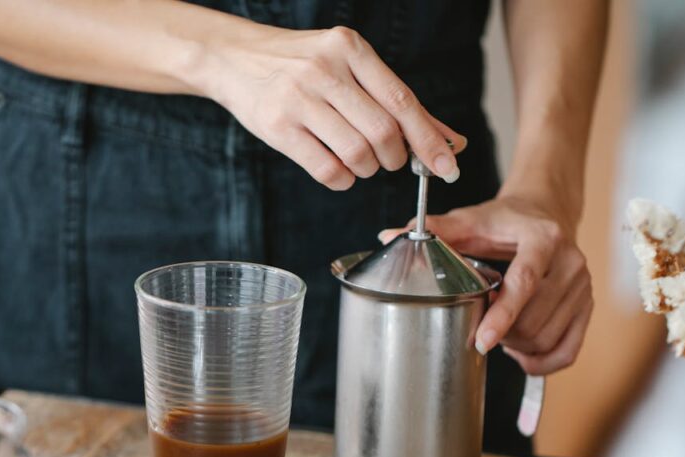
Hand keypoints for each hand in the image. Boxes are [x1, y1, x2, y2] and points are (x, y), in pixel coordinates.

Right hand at [204, 25, 465, 190]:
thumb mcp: (349, 67)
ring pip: (357, 153)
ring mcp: (299, 97)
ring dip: (367, 170)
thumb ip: (397, 101)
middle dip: (394, 158)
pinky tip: (340, 172)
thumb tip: (450, 140)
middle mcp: (326, 69)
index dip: (429, 140)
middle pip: (383, 131)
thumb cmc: (301, 66)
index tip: (448, 167)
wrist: (234, 58)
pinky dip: (342, 180)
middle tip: (387, 160)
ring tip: (359, 162)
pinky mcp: (278, 126)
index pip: (401, 101)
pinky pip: (326, 168)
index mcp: (350, 49)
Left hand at [379, 195, 592, 374]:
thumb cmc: (504, 220)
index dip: (503, 316)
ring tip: (499, 333)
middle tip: (481, 328)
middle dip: (502, 333)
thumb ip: (436, 230)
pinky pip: (567, 351)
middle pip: (534, 320)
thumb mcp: (471, 221)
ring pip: (547, 339)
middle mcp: (571, 262)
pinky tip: (520, 355)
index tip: (482, 341)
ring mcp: (583, 287)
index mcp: (544, 238)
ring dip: (518, 347)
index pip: (525, 283)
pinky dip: (542, 362)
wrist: (547, 212)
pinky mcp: (588, 306)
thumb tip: (390, 236)